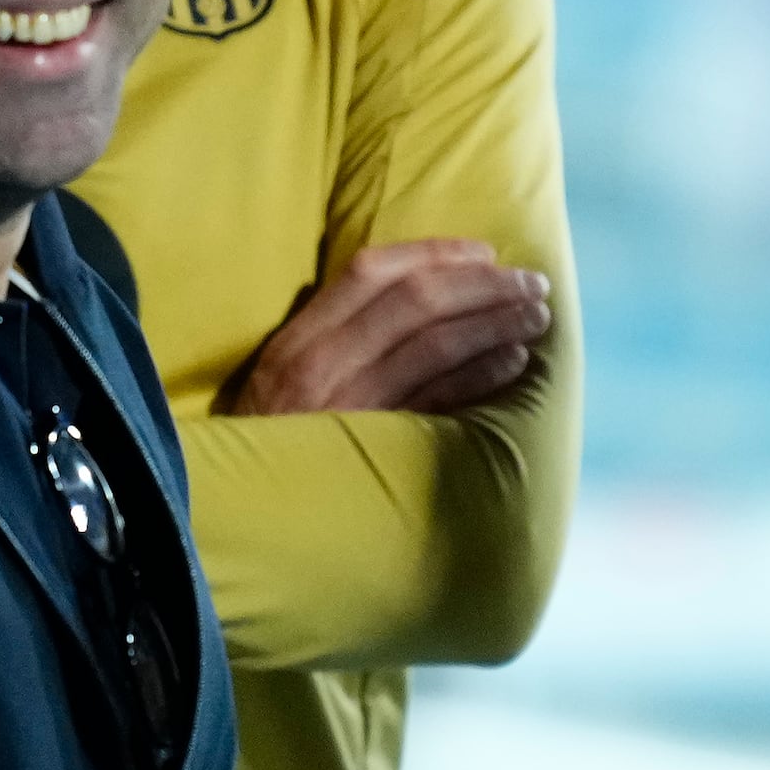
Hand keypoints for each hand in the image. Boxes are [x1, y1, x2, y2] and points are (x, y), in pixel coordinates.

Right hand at [221, 238, 550, 418]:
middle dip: (483, 286)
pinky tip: (513, 363)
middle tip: (531, 284)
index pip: (372, 272)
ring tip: (536, 318)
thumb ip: (334, 340)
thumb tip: (419, 299)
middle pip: (416, 302)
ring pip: (435, 346)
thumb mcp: (282, 382)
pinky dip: (481, 375)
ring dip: (495, 325)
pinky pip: (439, 401)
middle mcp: (320, 365)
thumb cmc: (270, 445)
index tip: (486, 253)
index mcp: (297, 341)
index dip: (436, 254)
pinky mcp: (372, 448)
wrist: (233, 516)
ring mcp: (348, 408)